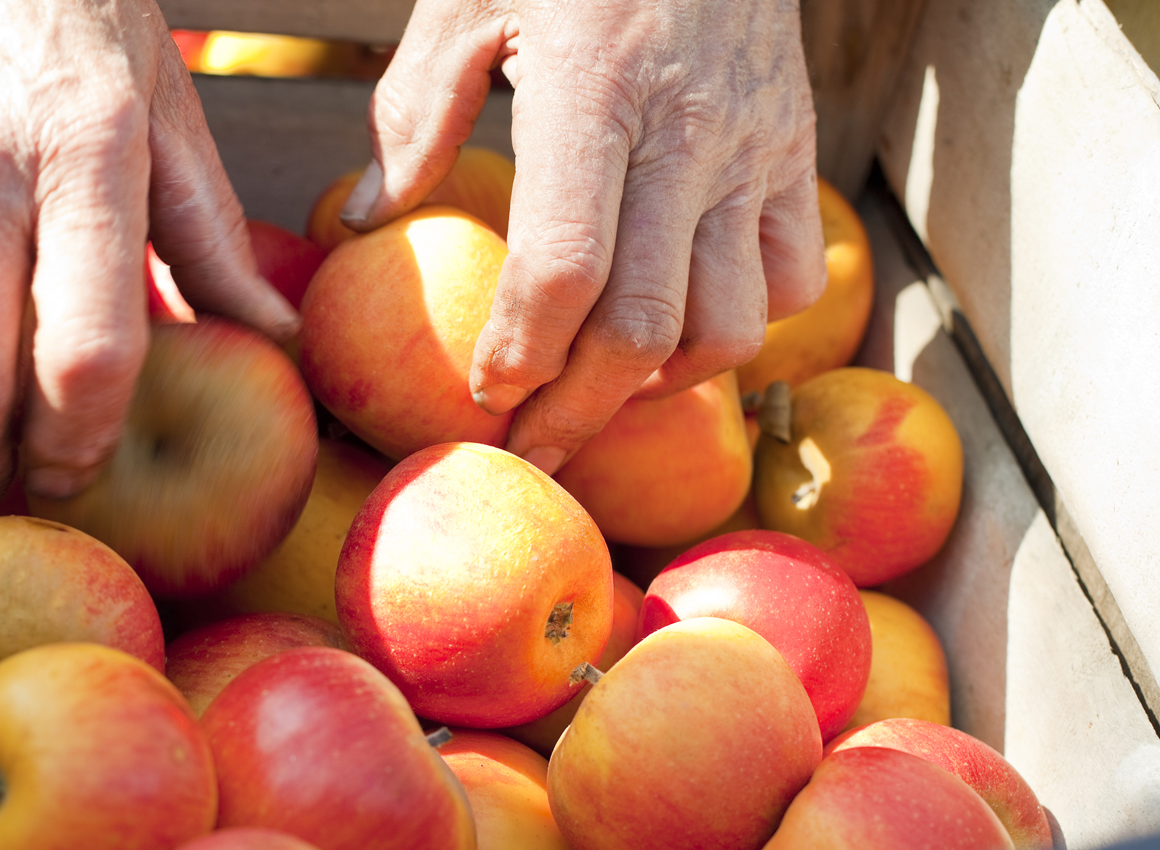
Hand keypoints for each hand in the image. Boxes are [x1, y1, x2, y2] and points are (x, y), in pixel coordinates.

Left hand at [342, 0, 824, 473]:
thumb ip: (415, 110)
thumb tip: (365, 219)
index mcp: (596, 92)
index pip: (566, 269)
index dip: (522, 353)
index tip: (485, 393)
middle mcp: (689, 135)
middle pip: (646, 328)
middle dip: (581, 410)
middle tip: (531, 448)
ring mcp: (755, 151)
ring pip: (733, 325)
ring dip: (660, 384)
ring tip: (599, 394)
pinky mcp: (795, 155)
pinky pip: (792, 281)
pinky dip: (739, 328)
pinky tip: (676, 326)